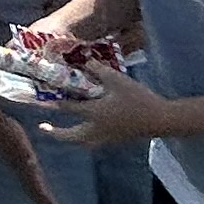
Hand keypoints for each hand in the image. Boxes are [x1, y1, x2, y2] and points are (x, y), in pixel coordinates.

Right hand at [0, 102, 69, 203]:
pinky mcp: (20, 166)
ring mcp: (21, 171)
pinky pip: (33, 185)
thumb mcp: (19, 141)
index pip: (42, 195)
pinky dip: (40, 193)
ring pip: (35, 193)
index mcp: (28, 172)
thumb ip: (24, 153)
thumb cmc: (9, 131)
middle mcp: (24, 174)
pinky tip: (42, 193)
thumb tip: (31, 163)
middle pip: (40, 199)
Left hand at [53, 75, 180, 147]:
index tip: (44, 97)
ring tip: (62, 134)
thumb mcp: (116, 79)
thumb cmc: (138, 98)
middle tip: (43, 127)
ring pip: (82, 142)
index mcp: (95, 113)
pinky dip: (84, 140)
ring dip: (70, 138)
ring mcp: (106, 137)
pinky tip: (85, 134)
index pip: (69, 107)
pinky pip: (94, 143)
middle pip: (71, 135)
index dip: (56, 101)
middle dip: (55, 132)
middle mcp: (97, 128)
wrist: (159, 119)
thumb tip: (85, 60)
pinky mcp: (115, 140)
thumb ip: (98, 69)